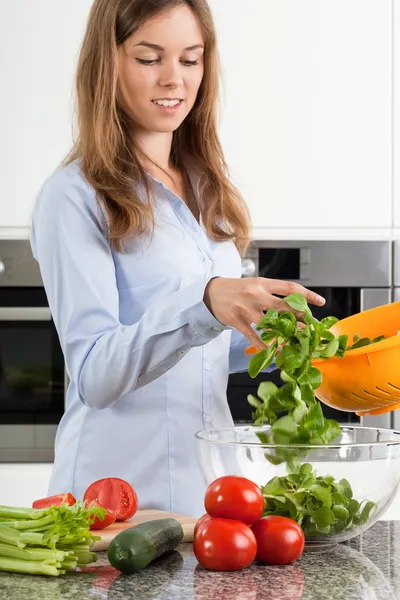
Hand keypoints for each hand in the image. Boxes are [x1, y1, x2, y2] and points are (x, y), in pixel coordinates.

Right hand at [203, 277, 324, 350]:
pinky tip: (273, 351)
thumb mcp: (255, 284)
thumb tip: (295, 304)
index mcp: (263, 283)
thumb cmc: (237, 288)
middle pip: (282, 306)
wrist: (211, 292)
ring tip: (296, 340)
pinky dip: (264, 345)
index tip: (321, 302)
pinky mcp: (238, 322)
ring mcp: (246, 309)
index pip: (290, 288)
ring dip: (284, 333)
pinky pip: (253, 336)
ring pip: (269, 323)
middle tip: (312, 325)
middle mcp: (256, 295)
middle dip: (300, 316)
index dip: (307, 295)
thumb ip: (272, 292)